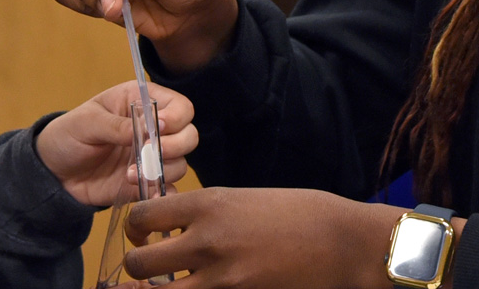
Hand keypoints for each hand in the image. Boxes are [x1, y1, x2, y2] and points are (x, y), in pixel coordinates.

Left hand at [34, 81, 197, 206]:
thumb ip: (117, 125)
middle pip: (189, 135)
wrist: (53, 173)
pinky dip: (162, 194)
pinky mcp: (146, 184)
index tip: (160, 128)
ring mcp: (151, 159)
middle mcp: (153, 130)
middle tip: (150, 152)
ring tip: (129, 174)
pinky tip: (146, 194)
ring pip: (180, 164)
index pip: (179, 106)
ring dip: (161, 170)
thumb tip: (148, 130)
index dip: (176, 117)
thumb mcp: (87, 123)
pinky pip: (167, 191)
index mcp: (141, 103)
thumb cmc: (68, 136)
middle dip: (175, 145)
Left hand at [119, 187, 414, 288]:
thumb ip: (209, 212)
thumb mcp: (248, 199)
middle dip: (136, 269)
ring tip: (165, 287)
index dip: (134, 229)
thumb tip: (176, 224)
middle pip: (138, 263)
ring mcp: (220, 278)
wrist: (344, 242)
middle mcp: (206, 240)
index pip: (140, 215)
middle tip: (149, 270)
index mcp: (208, 204)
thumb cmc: (303, 214)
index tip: (144, 236)